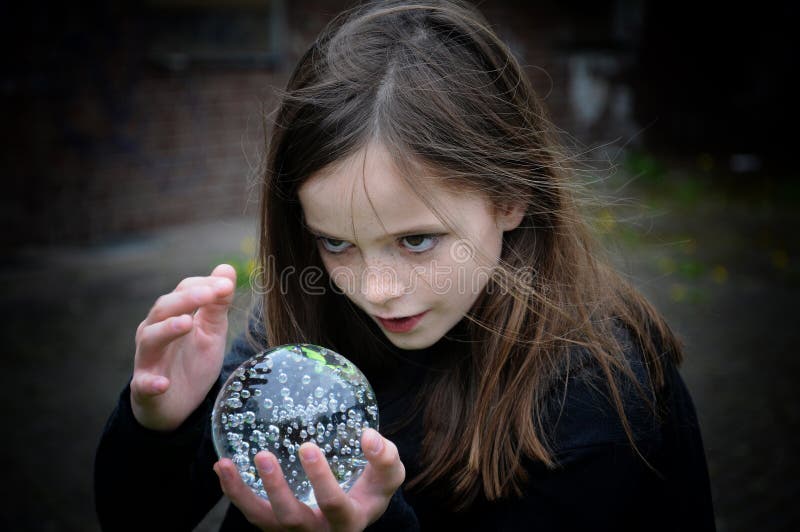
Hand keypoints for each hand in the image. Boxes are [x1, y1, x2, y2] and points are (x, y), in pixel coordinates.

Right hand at [130, 263, 236, 430]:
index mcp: (170, 315)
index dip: (203, 285)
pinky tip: (163, 383)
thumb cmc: (192, 361)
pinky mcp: (145, 389)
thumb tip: (226, 269)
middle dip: (186, 299)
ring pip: (150, 339)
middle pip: (163, 309)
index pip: (182, 291)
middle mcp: (153, 332)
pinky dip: (151, 383)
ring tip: (187, 323)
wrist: (177, 404)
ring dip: (167, 330)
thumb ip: (217, 303)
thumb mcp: (211, 331)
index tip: (226, 284)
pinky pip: (143, 385)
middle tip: (209, 294)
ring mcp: (147, 360)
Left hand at [214, 428, 405, 530]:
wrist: (355, 513)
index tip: (308, 446)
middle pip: (292, 519)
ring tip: (225, 465)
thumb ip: (385, 458)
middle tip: (263, 455)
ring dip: (242, 494)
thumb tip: (368, 435)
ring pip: (262, 520)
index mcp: (348, 521)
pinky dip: (233, 492)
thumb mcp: (388, 477)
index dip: (320, 480)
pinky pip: (251, 513)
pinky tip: (222, 466)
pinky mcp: (275, 525)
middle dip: (275, 489)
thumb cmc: (371, 490)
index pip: (334, 505)